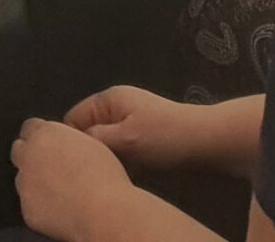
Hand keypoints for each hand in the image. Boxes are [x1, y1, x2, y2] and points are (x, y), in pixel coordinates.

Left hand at [12, 118, 141, 241]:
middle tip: (51, 166)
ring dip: (35, 181)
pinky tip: (60, 208)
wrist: (101, 212)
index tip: (48, 143)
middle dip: (30, 155)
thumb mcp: (89, 143)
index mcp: (45, 134)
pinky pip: (30, 204)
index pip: (29, 127)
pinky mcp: (27, 209)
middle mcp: (29, 156)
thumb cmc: (103, 178)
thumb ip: (66, 139)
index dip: (40, 135)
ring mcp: (25, 184)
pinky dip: (40, 205)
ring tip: (61, 190)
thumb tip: (62, 145)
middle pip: (19, 150)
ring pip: (23, 179)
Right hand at [65, 87, 209, 172]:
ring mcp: (129, 121)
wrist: (204, 142)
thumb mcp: (124, 138)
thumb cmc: (163, 137)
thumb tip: (70, 143)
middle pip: (88, 131)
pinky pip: (119, 150)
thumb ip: (94, 138)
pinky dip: (119, 161)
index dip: (70, 141)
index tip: (74, 162)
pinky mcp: (141, 137)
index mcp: (108, 99)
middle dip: (90, 151)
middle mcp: (116, 107)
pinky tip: (124, 173)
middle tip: (92, 169)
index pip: (72, 119)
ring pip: (104, 143)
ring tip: (109, 172)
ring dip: (107, 158)